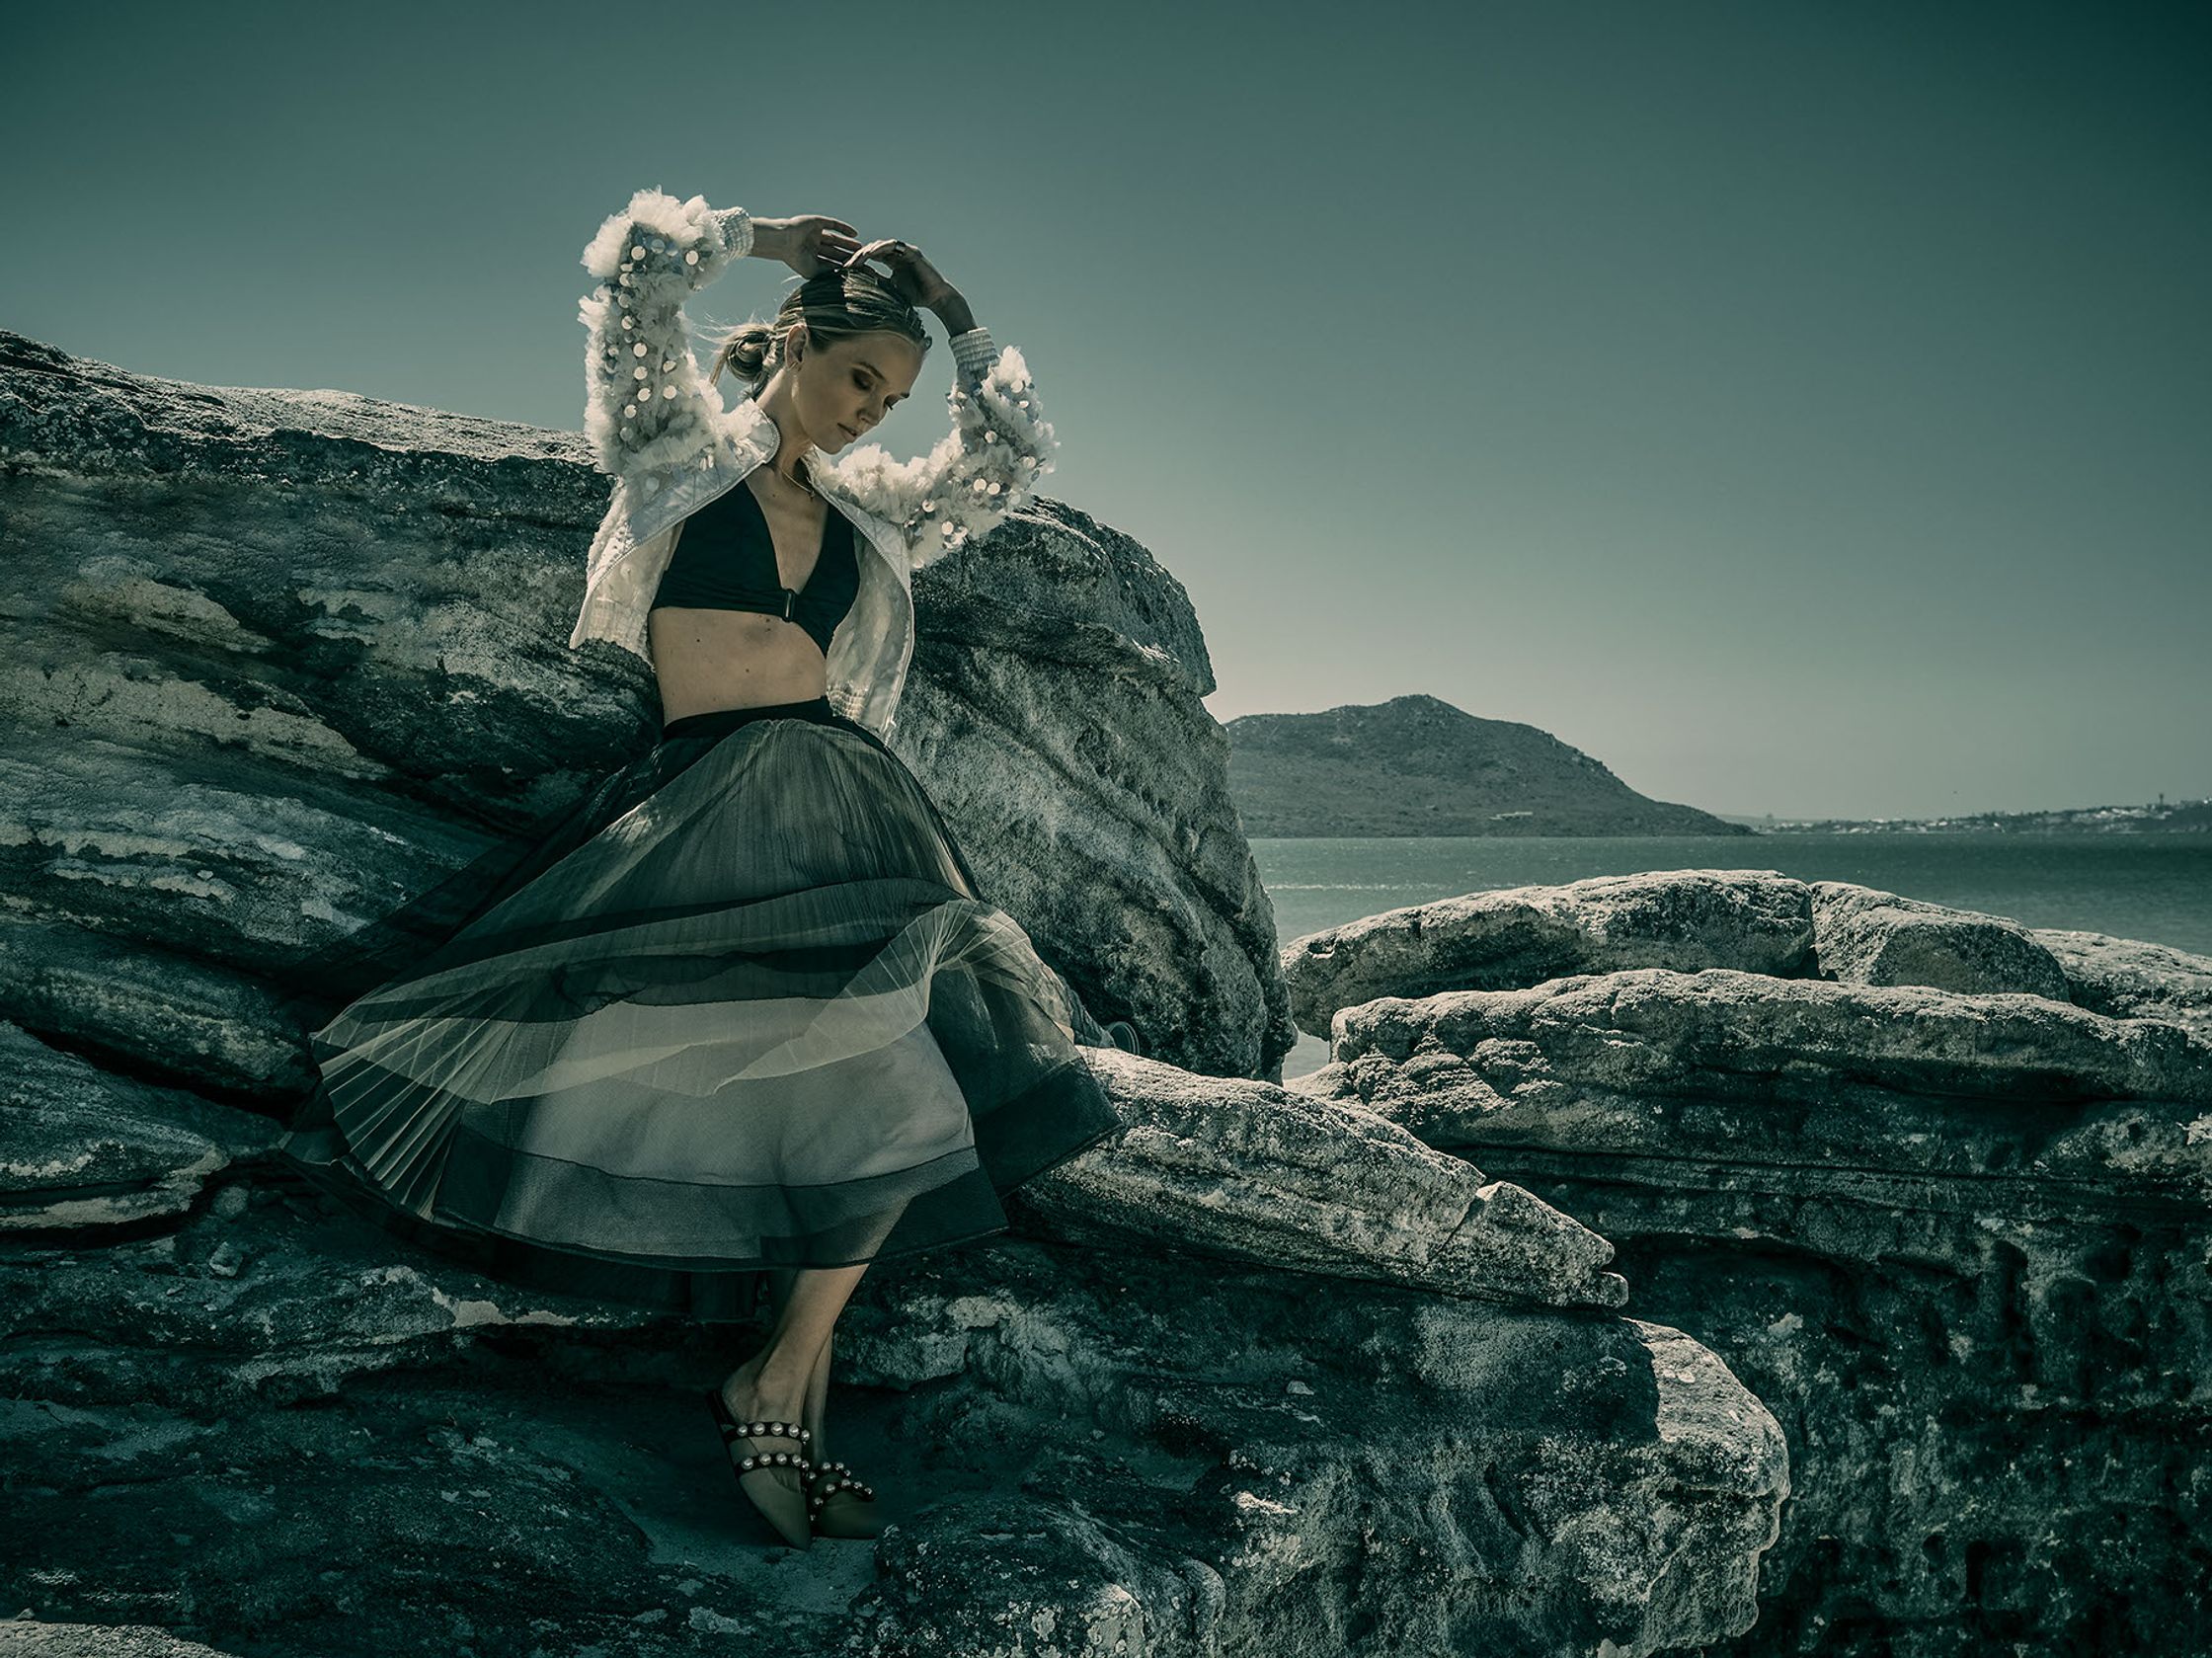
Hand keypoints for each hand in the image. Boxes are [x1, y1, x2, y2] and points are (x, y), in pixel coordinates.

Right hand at [754, 214, 861, 276]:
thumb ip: (828, 272)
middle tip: (862, 259)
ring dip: (848, 243)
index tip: (856, 270)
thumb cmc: (795, 259)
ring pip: (836, 239)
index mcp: (811, 256)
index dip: (842, 265)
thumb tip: (844, 276)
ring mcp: (815, 233)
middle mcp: (813, 244)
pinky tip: (855, 234)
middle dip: (848, 255)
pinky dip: (844, 228)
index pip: (830, 261)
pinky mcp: (817, 223)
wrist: (783, 242)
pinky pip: (833, 224)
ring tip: (861, 248)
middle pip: (835, 250)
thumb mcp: (814, 271)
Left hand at [840, 237, 956, 312]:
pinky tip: (870, 254)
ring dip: (867, 250)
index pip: (871, 257)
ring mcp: (905, 251)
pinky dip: (880, 248)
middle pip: (873, 249)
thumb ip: (877, 282)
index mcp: (892, 261)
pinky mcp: (912, 251)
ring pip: (881, 245)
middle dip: (859, 255)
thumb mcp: (890, 289)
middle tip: (846, 263)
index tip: (845, 269)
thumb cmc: (915, 296)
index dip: (858, 261)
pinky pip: (893, 245)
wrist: (935, 298)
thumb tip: (857, 282)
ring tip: (856, 258)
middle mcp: (897, 254)